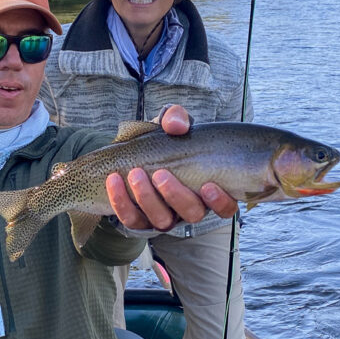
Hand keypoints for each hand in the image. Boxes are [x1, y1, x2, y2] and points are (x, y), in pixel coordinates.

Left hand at [105, 105, 238, 229]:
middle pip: (192, 214)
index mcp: (207, 187)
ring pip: (162, 220)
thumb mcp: (172, 123)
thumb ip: (177, 118)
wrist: (132, 152)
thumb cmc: (163, 140)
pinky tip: (113, 180)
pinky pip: (131, 219)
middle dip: (176, 195)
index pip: (226, 206)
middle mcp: (189, 207)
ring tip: (134, 173)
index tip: (208, 185)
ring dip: (147, 198)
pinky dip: (121, 200)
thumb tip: (177, 126)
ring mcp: (165, 216)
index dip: (221, 201)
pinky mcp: (139, 220)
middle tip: (160, 173)